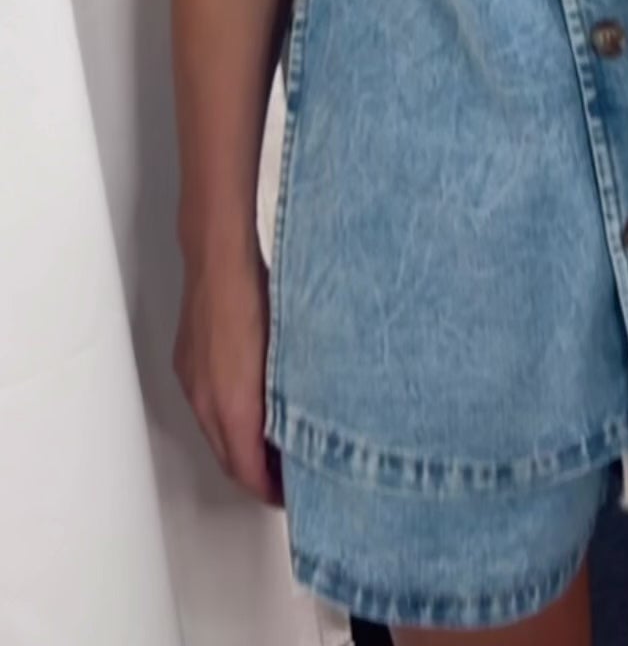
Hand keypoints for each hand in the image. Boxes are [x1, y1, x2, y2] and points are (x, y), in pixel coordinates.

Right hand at [173, 246, 283, 506]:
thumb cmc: (256, 294)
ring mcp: (193, 381)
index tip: (294, 495)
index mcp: (232, 403)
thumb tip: (313, 424)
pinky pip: (206, 408)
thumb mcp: (289, 352)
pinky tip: (252, 407)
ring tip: (274, 446)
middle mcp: (206, 399)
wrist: (220, 256)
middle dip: (257, 477)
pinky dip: (227, 421)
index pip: (247, 472)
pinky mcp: (189, 364)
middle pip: (229, 460)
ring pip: (216, 434)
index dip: (271, 491)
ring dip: (241, 449)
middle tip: (289, 478)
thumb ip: (295, 397)